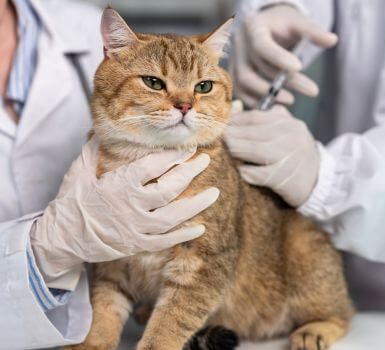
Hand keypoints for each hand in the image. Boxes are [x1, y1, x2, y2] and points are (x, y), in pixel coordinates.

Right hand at [31, 137, 218, 283]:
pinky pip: (165, 241)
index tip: (188, 148)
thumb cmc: (71, 201)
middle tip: (205, 160)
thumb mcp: (79, 170)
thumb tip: (104, 127)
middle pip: (169, 189)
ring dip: (196, 205)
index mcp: (119, 185)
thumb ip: (95, 149)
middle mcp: (132, 206)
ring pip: (173, 216)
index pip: (153, 166)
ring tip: (214, 193)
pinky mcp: (137, 245)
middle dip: (190, 173)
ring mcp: (136, 228)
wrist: (60, 238)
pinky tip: (200, 227)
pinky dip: (183, 235)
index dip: (173, 156)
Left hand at [224, 105, 318, 206]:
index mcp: (290, 124)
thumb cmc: (297, 155)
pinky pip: (257, 173)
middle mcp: (291, 137)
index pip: (255, 117)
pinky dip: (245, 171)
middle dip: (230, 135)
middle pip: (251, 132)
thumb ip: (270, 119)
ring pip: (252, 150)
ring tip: (225, 151)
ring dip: (234, 150)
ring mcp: (288, 157)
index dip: (234, 120)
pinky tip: (241, 170)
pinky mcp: (283, 178)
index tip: (219, 125)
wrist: (319, 182)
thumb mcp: (290, 132)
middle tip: (215, 138)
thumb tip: (238, 111)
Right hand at [232, 4, 337, 106]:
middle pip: (258, 68)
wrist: (265, 28)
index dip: (279, 58)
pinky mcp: (235, 77)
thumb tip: (333, 40)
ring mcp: (234, 62)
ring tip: (292, 100)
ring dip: (269, 95)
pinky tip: (278, 106)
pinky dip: (258, 103)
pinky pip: (241, 94)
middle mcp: (239, 45)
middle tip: (312, 90)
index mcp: (253, 27)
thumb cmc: (283, 24)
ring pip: (245, 83)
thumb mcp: (298, 22)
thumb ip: (313, 31)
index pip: (262, 46)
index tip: (299, 67)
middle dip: (285, 82)